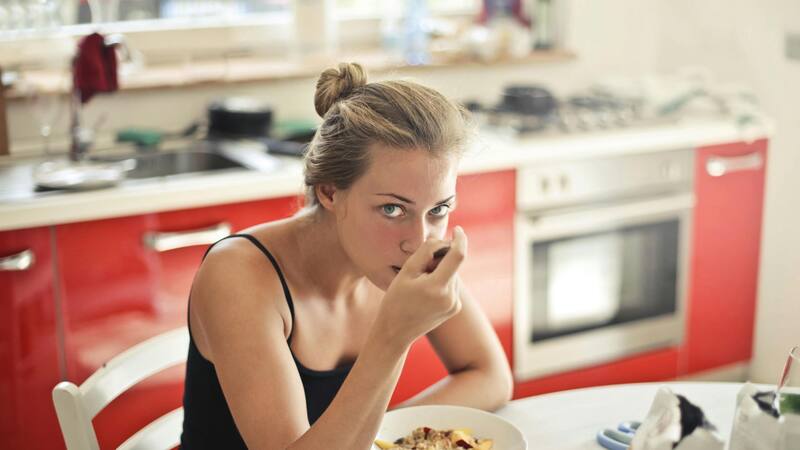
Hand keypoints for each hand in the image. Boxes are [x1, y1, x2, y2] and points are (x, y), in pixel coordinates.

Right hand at [374, 226, 467, 347]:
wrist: (395, 332)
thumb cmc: (396, 299)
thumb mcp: (406, 271)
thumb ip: (426, 251)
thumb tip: (442, 240)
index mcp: (438, 287)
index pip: (458, 255)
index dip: (459, 239)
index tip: (458, 230)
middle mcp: (451, 297)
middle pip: (453, 265)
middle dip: (441, 259)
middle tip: (420, 268)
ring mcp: (454, 304)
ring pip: (453, 275)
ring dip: (441, 271)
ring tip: (420, 284)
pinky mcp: (455, 308)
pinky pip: (452, 286)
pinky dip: (442, 282)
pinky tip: (426, 293)